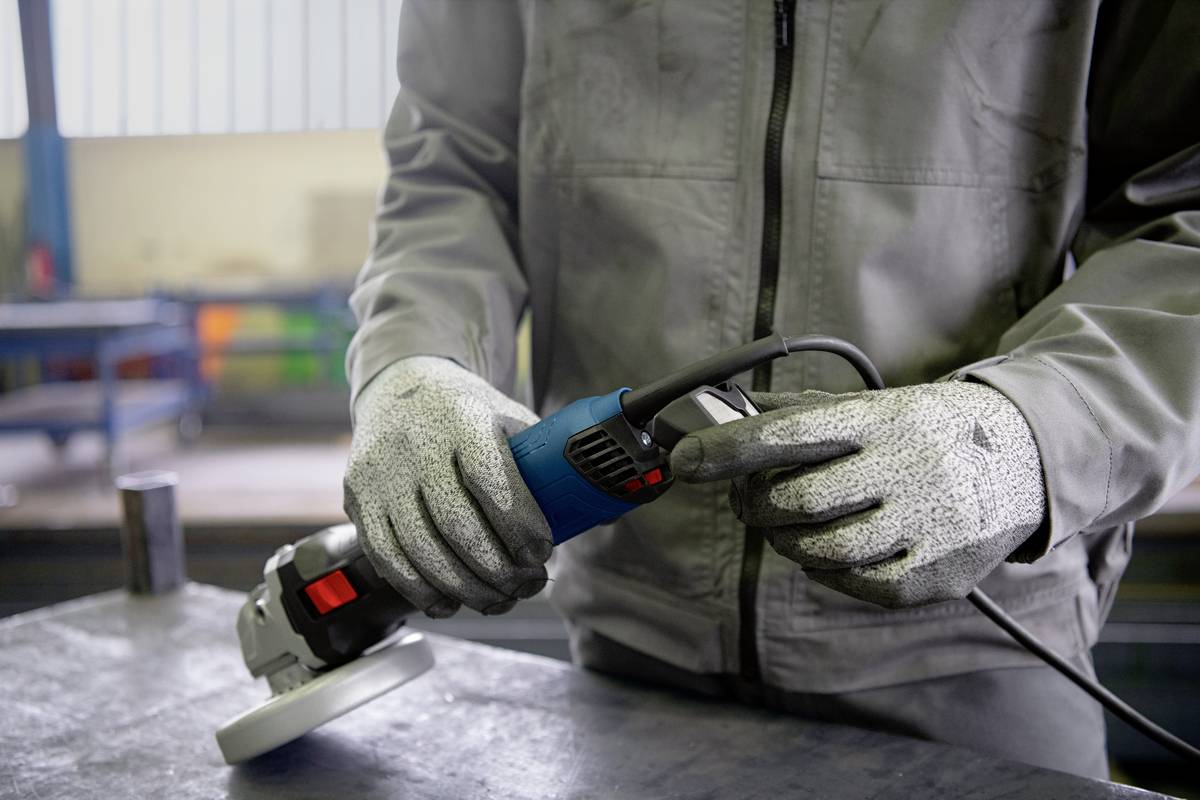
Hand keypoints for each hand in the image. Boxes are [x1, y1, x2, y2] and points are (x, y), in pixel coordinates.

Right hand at [344, 357, 552, 617]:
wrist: (399, 386)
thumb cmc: (467, 414)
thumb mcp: (510, 419)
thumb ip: (548, 464)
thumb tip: (602, 514)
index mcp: (463, 418)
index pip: (490, 477)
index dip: (518, 524)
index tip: (542, 553)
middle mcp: (415, 444)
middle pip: (455, 523)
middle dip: (496, 569)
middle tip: (527, 586)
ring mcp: (380, 474)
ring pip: (419, 549)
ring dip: (463, 587)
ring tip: (498, 600)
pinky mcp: (358, 499)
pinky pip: (386, 557)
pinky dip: (420, 589)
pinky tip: (449, 601)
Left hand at [669, 382, 1045, 607]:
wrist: (1025, 456)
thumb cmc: (924, 430)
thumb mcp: (872, 405)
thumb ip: (800, 414)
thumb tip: (723, 411)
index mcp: (883, 419)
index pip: (792, 433)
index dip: (731, 449)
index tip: (684, 461)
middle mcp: (908, 468)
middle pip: (798, 501)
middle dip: (757, 505)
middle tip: (750, 501)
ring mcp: (929, 524)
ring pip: (823, 550)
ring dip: (787, 542)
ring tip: (790, 527)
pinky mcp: (939, 572)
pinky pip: (858, 585)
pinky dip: (829, 571)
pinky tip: (833, 551)